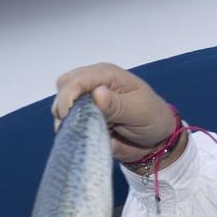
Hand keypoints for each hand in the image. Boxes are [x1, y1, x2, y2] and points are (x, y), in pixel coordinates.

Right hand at [52, 64, 181, 165]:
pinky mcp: (84, 118)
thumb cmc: (152, 119)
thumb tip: (97, 94)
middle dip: (64, 106)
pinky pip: (67, 122)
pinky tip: (82, 136)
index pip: (77, 79)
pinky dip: (69, 130)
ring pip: (60, 105)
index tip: (69, 116)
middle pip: (63, 87)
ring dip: (66, 120)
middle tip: (76, 125)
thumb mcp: (140, 111)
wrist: (156, 141)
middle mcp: (92, 84)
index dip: (68, 96)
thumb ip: (118, 104)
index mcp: (107, 75)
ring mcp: (86, 101)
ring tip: (83, 132)